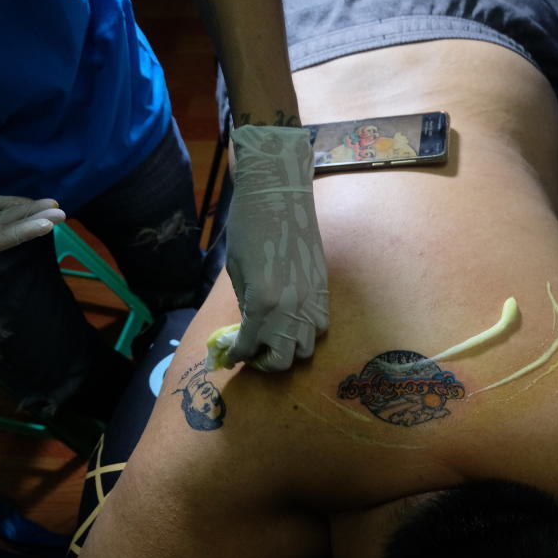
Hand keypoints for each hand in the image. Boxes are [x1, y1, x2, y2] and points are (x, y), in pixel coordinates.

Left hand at [225, 125, 328, 371]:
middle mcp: (291, 310)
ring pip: (307, 348)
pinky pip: (321, 327)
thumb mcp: (237, 271)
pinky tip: (293, 321)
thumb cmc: (249, 228)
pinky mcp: (324, 291)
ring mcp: (312, 302)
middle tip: (254, 351)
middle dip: (266, 361)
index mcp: (262, 305)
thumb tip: (249, 327)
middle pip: (284, 360)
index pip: (250, 347)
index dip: (238, 354)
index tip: (233, 355)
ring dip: (289, 348)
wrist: (280, 196)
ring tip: (275, 336)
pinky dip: (307, 332)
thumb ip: (245, 304)